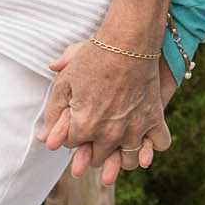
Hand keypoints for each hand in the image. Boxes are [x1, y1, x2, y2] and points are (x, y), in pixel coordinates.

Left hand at [40, 39, 170, 185]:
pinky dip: (153, 144)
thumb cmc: (93, 59)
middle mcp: (109, 134)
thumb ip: (53, 113)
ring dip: (121, 156)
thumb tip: (44, 139)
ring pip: (128, 161)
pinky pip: (159, 144)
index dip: (70, 132)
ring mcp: (134, 130)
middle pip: (98, 157)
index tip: (75, 121)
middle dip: (92, 148)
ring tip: (117, 144)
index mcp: (84, 126)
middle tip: (94, 134)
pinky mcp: (154, 120)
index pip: (71, 144)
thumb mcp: (64, 82)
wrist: (127, 43)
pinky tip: (145, 137)